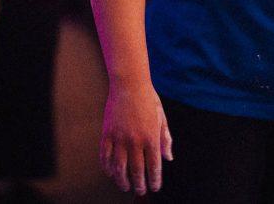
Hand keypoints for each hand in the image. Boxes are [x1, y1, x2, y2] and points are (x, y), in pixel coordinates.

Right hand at [99, 81, 172, 195]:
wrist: (129, 83)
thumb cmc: (148, 99)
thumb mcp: (161, 117)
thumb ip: (165, 138)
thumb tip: (169, 158)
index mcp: (151, 137)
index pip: (154, 166)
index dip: (154, 180)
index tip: (155, 187)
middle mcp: (135, 140)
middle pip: (136, 170)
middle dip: (139, 184)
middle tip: (140, 191)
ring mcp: (119, 137)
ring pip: (119, 168)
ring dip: (122, 181)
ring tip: (125, 187)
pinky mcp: (107, 133)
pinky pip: (105, 156)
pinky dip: (107, 168)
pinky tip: (111, 173)